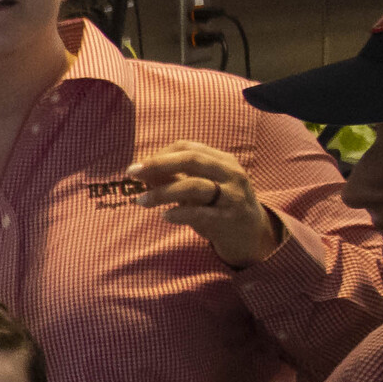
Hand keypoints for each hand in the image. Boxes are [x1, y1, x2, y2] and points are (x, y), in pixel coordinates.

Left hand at [130, 138, 279, 268]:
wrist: (250, 234)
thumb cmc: (218, 206)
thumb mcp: (200, 186)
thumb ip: (175, 177)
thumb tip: (143, 171)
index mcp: (222, 160)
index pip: (188, 147)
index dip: (160, 154)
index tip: (138, 166)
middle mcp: (230, 173)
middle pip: (191, 160)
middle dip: (158, 164)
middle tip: (132, 173)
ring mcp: (231, 195)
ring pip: (194, 186)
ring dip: (162, 192)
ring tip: (140, 201)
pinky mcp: (228, 218)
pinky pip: (200, 213)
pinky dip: (179, 213)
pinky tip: (165, 216)